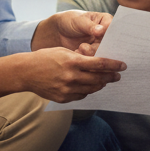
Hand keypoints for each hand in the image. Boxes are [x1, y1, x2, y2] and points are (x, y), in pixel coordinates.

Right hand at [0, 46, 125, 103]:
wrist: (26, 72)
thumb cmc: (45, 58)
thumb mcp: (63, 52)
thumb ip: (80, 58)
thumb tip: (97, 64)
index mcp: (72, 61)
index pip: (99, 64)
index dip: (113, 65)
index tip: (122, 65)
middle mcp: (71, 77)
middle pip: (98, 79)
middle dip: (110, 77)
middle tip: (117, 75)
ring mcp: (67, 89)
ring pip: (91, 89)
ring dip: (100, 85)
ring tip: (105, 81)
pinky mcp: (63, 98)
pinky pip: (80, 96)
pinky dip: (87, 91)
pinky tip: (89, 86)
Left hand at [31, 11, 113, 53]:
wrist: (57, 32)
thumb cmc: (70, 20)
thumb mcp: (79, 20)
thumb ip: (90, 26)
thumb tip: (101, 30)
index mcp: (106, 22)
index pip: (114, 29)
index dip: (111, 36)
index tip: (99, 38)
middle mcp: (106, 35)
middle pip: (109, 45)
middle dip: (97, 48)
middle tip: (84, 47)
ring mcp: (100, 46)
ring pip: (101, 54)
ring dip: (90, 54)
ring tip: (78, 48)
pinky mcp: (93, 55)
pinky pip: (94, 61)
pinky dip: (86, 60)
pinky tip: (76, 53)